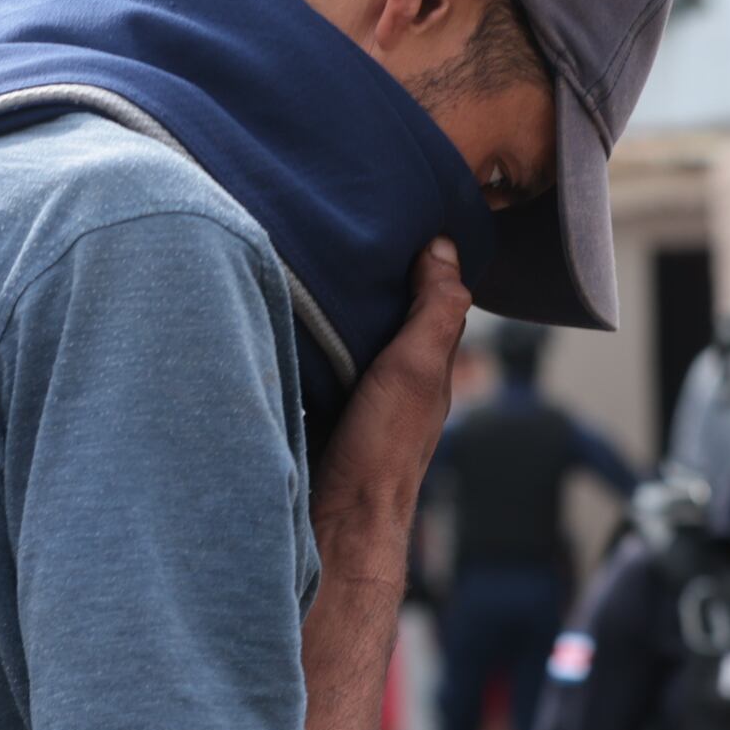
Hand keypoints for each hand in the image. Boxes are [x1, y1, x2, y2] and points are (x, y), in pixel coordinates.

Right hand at [311, 241, 473, 580]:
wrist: (334, 521)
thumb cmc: (382, 450)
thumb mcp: (417, 369)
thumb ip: (435, 311)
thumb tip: (445, 246)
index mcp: (426, 363)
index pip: (429, 294)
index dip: (419, 254)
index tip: (395, 208)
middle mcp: (394, 376)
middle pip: (388, 310)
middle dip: (372, 272)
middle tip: (346, 221)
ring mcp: (355, 393)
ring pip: (350, 332)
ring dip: (334, 301)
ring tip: (310, 254)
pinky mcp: (316, 404)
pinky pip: (316, 355)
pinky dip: (306, 332)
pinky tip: (283, 312)